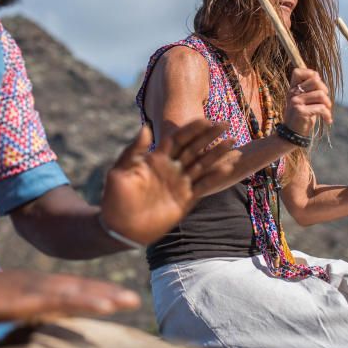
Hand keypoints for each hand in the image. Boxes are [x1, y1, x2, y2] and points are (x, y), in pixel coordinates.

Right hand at [0, 267, 139, 323]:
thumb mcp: (5, 303)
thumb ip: (23, 307)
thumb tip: (37, 316)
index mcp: (35, 283)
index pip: (72, 287)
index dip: (96, 292)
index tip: (119, 298)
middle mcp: (39, 282)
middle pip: (80, 287)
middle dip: (107, 293)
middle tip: (134, 300)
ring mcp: (33, 288)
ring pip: (75, 291)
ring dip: (102, 296)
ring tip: (127, 301)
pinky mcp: (25, 299)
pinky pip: (60, 301)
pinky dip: (83, 301)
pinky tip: (101, 306)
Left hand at [100, 120, 231, 244]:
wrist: (120, 228)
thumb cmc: (115, 198)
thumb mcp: (120, 171)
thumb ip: (134, 151)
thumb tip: (145, 127)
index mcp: (156, 158)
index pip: (177, 139)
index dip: (191, 129)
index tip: (206, 119)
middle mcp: (171, 168)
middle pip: (194, 148)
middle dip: (209, 136)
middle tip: (225, 124)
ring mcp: (180, 183)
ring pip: (202, 164)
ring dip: (217, 153)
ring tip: (233, 143)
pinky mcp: (186, 199)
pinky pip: (204, 185)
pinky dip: (216, 177)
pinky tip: (228, 167)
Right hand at [283, 68, 332, 135]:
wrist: (292, 134)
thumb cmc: (302, 117)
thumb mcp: (303, 101)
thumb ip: (309, 90)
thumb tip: (318, 77)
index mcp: (292, 89)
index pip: (298, 72)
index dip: (311, 74)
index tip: (317, 85)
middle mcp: (292, 93)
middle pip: (315, 81)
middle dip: (325, 91)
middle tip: (325, 101)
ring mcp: (295, 102)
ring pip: (320, 95)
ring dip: (328, 104)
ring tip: (327, 111)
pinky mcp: (301, 111)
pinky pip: (321, 108)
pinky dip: (327, 115)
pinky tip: (327, 120)